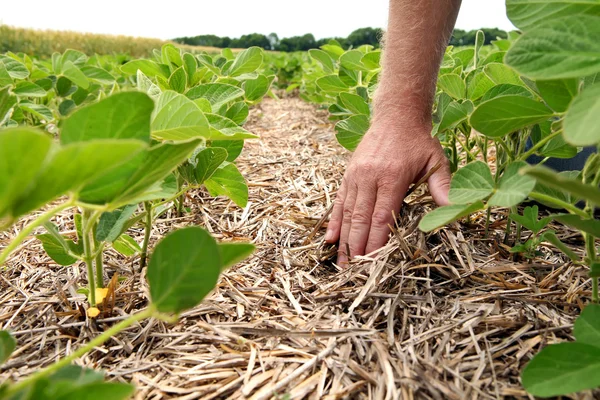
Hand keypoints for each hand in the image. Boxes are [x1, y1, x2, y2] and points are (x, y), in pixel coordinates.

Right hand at [324, 119, 450, 264]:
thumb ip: (443, 187)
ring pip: (348, 213)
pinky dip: (334, 221)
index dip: (376, 241)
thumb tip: (453, 210)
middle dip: (357, 248)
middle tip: (352, 272)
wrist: (396, 115)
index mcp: (392, 177)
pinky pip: (339, 202)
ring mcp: (356, 176)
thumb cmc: (419, 141)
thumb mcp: (436, 161)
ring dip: (344, 240)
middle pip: (361, 219)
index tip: (372, 261)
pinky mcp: (348, 174)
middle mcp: (370, 177)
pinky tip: (329, 239)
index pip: (382, 216)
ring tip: (340, 263)